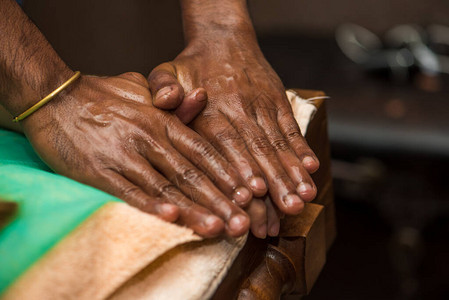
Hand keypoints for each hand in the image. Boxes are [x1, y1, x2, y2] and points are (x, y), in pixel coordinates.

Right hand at [21, 72, 250, 236]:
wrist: (54, 97)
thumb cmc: (101, 95)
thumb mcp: (141, 89)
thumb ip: (171, 100)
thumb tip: (200, 96)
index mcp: (161, 120)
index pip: (202, 151)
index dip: (225, 174)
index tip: (245, 194)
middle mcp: (148, 138)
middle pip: (190, 174)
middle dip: (218, 200)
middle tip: (241, 222)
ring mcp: (124, 155)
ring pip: (165, 187)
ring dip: (192, 209)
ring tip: (216, 228)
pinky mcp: (99, 171)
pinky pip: (129, 191)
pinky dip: (150, 205)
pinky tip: (170, 218)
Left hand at [148, 37, 318, 237]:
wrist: (224, 37)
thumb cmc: (191, 63)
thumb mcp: (166, 70)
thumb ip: (161, 87)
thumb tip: (167, 100)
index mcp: (210, 110)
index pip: (227, 144)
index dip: (242, 170)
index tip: (254, 196)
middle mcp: (238, 110)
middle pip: (257, 151)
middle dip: (274, 184)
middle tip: (286, 211)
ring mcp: (261, 107)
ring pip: (277, 144)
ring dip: (292, 173)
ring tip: (303, 197)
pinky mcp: (276, 102)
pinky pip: (290, 127)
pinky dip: (301, 148)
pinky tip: (311, 168)